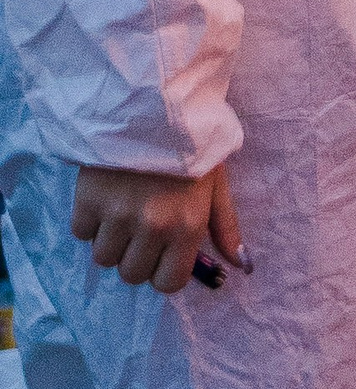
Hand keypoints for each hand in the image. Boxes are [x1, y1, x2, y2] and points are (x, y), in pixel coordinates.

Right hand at [67, 161, 245, 295]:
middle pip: (131, 275)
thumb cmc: (191, 146)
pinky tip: (104, 199)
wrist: (152, 105)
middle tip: (141, 230)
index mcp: (188, 226)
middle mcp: (153, 227)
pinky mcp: (88, 200)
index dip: (163, 272)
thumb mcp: (217, 184)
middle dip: (136, 257)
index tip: (162, 254)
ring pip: (104, 258)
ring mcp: (118, 215)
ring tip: (122, 212)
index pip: (168, 283)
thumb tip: (241, 266)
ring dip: (111, 241)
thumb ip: (226, 228)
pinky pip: (81, 233)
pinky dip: (90, 222)